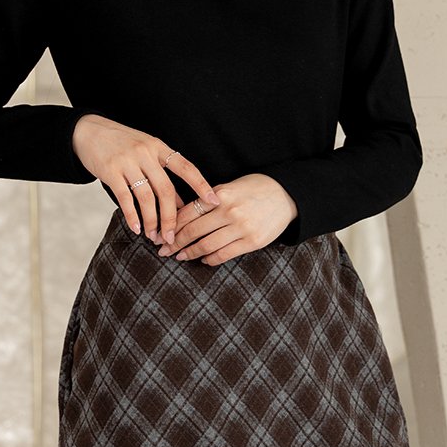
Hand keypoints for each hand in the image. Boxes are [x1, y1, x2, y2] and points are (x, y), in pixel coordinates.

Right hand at [72, 113, 219, 244]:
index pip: (186, 167)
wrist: (88, 130)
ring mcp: (128, 161)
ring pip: (146, 197)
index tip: (213, 202)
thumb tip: (181, 204)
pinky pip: (125, 198)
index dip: (201, 185)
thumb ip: (162, 173)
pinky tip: (136, 228)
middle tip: (173, 237)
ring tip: (153, 236)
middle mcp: (146, 153)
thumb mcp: (146, 151)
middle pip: (166, 189)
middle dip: (172, 217)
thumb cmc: (121, 143)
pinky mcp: (110, 171)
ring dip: (152, 221)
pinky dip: (132, 216)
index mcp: (159, 147)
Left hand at [157, 173, 297, 265]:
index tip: (160, 235)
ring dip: (190, 253)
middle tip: (163, 251)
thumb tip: (182, 218)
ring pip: (206, 246)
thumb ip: (207, 201)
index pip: (188, 213)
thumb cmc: (254, 188)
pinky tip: (203, 259)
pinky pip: (224, 255)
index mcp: (220, 194)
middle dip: (175, 243)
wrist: (286, 194)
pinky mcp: (252, 242)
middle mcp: (230, 211)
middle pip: (193, 231)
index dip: (171, 226)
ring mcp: (242, 228)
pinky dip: (210, 259)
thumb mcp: (229, 187)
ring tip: (179, 256)